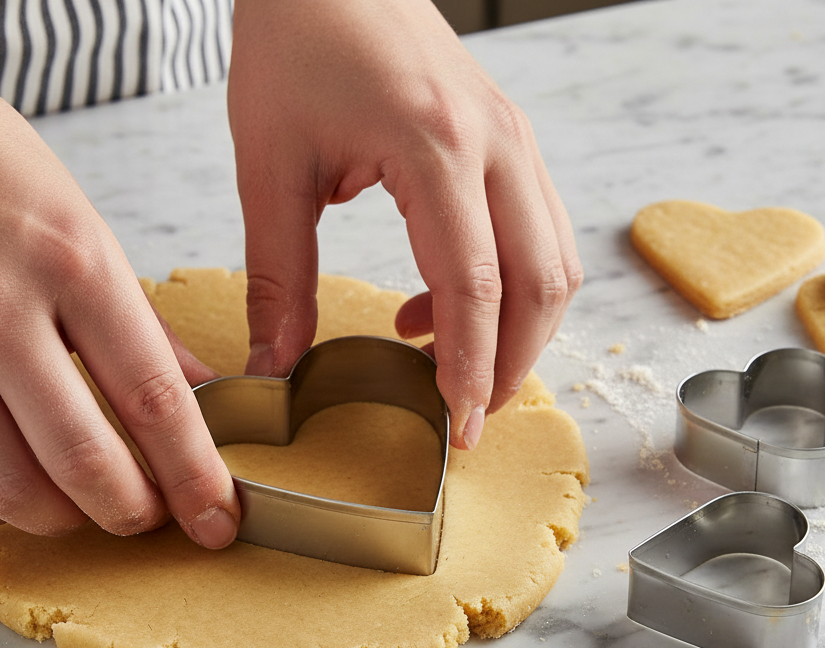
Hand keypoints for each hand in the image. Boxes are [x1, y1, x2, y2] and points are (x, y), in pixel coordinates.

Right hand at [0, 30, 238, 546]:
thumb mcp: (85, 228)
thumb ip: (144, 327)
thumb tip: (204, 395)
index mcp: (73, 265)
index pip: (154, 401)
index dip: (195, 478)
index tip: (218, 519)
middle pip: (81, 463)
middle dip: (131, 514)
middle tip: (150, 517)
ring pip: (2, 487)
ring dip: (60, 518)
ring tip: (83, 504)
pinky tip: (11, 484)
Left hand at [227, 0, 581, 448]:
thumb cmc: (296, 39)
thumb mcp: (270, 163)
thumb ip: (278, 275)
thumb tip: (273, 367)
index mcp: (435, 146)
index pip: (475, 284)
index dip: (471, 368)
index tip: (458, 429)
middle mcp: (496, 144)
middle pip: (541, 283)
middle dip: (512, 364)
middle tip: (466, 418)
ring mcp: (516, 140)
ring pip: (554, 262)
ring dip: (519, 331)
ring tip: (454, 370)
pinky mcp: (512, 143)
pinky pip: (537, 235)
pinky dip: (507, 290)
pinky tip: (438, 308)